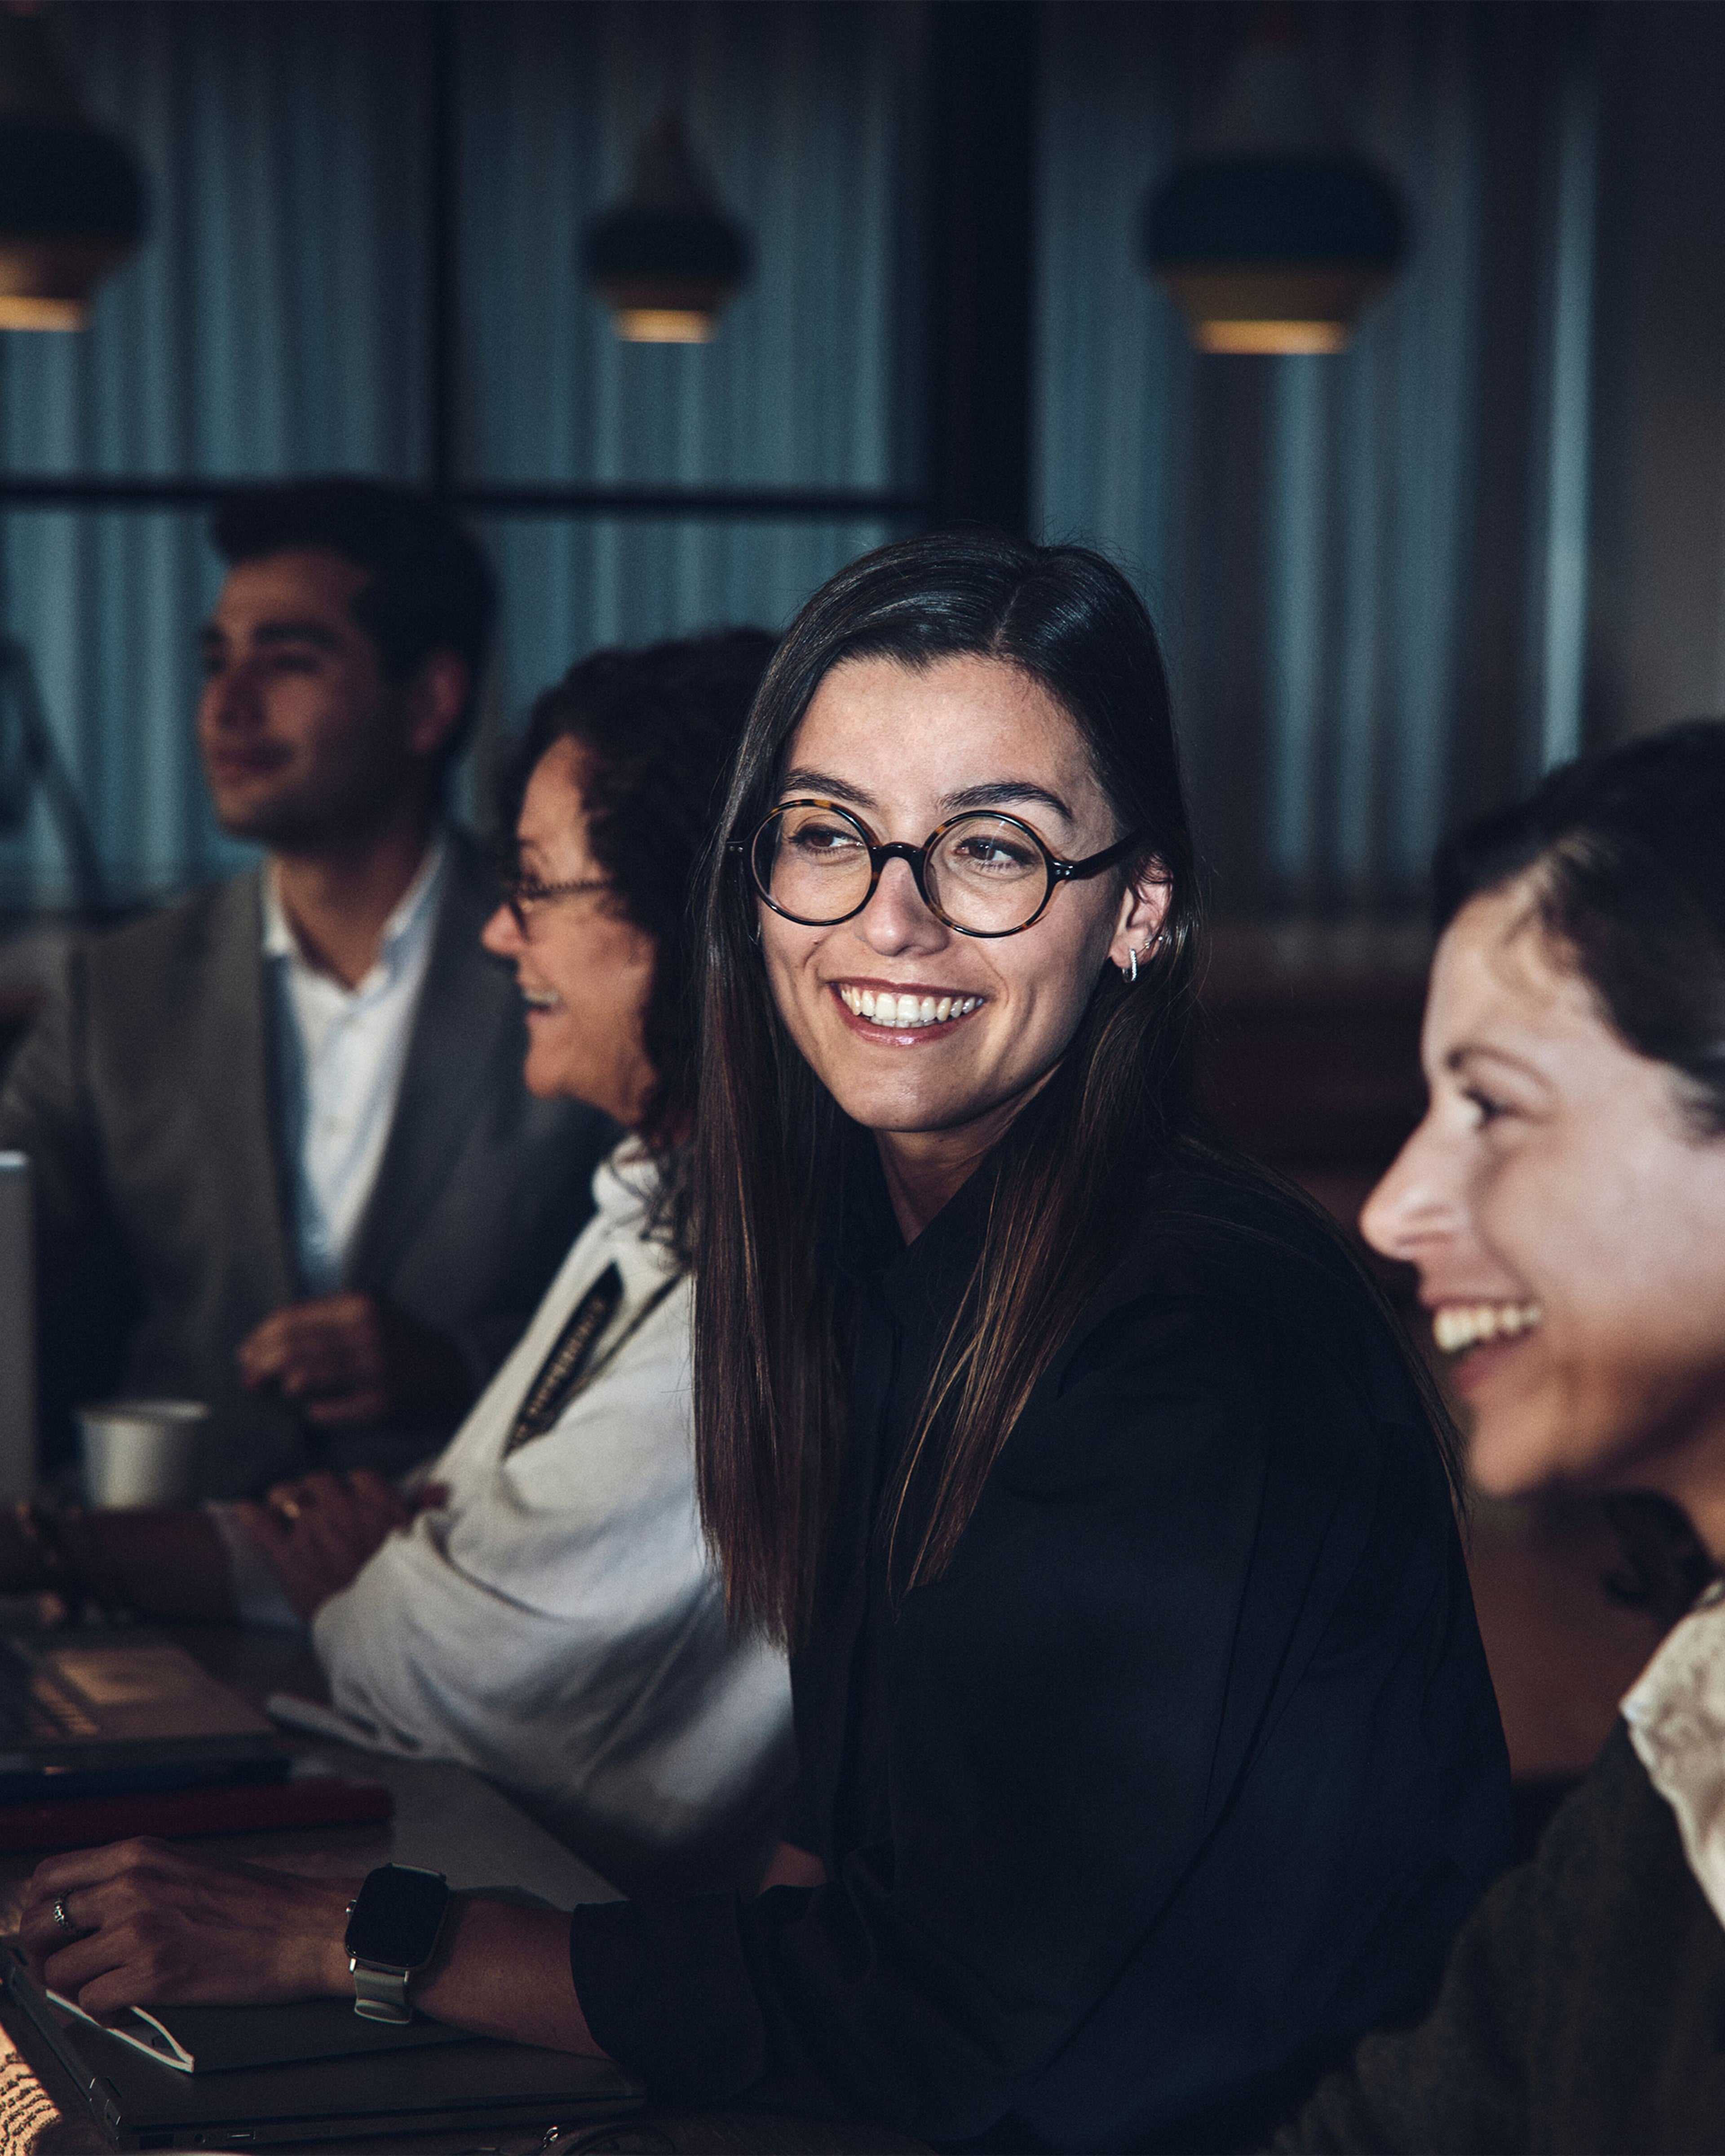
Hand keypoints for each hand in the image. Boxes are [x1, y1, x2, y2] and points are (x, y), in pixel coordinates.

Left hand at [18, 1839, 353, 2016]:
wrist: (309, 1928)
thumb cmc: (260, 1903)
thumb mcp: (188, 1868)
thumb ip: (138, 1881)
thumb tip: (87, 1911)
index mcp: (141, 1854)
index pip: (49, 1876)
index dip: (38, 1910)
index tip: (50, 1931)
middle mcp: (132, 1885)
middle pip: (40, 1926)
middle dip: (44, 1956)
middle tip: (68, 1970)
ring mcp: (141, 1930)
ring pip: (61, 1971)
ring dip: (76, 1989)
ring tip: (105, 1991)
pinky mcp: (156, 1975)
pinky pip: (94, 2003)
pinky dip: (105, 2014)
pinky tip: (128, 2008)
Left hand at [229, 1469, 447, 1622]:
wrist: (381, 1624)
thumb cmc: (404, 1585)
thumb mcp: (422, 1543)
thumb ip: (425, 1512)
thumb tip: (439, 1489)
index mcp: (376, 1504)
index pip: (361, 1477)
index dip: (354, 1486)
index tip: (352, 1495)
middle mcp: (342, 1510)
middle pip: (320, 1481)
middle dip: (317, 1489)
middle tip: (314, 1501)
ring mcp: (312, 1531)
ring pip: (290, 1496)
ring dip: (286, 1497)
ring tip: (282, 1503)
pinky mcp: (290, 1558)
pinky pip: (264, 1527)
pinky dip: (252, 1516)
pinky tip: (245, 1509)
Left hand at [236, 1294, 472, 1427]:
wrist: (450, 1372)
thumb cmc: (396, 1344)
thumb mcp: (363, 1317)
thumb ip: (317, 1326)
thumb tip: (255, 1350)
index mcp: (359, 1306)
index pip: (291, 1318)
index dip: (260, 1336)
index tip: (245, 1352)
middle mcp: (367, 1334)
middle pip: (291, 1347)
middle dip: (260, 1364)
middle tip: (248, 1377)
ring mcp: (374, 1371)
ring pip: (301, 1378)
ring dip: (280, 1387)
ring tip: (275, 1390)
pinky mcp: (378, 1405)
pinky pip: (323, 1410)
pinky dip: (309, 1410)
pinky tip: (311, 1407)